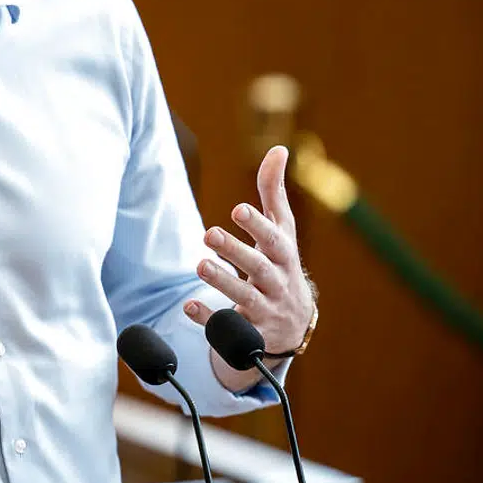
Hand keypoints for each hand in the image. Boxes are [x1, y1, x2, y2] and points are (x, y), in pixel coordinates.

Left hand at [186, 146, 314, 355]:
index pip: (275, 238)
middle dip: (235, 251)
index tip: (237, 209)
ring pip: (245, 298)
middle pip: (259, 267)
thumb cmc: (281, 262)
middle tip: (209, 233)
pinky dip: (210, 319)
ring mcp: (265, 310)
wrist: (294, 322)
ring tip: (199, 265)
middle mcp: (277, 282)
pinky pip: (229, 330)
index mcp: (284, 255)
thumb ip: (274, 192)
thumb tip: (278, 149)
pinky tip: (188, 306)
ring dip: (222, 281)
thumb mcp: (282, 230)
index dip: (258, 225)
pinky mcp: (249, 333)